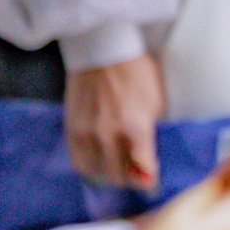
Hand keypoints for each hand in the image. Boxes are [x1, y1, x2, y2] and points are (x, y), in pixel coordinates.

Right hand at [65, 54, 163, 190]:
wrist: (104, 50)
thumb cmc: (138, 72)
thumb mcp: (157, 102)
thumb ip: (154, 134)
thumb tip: (150, 160)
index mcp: (136, 128)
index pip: (144, 171)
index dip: (151, 179)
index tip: (153, 180)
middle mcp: (109, 135)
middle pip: (119, 176)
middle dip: (131, 180)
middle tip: (137, 175)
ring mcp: (88, 133)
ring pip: (97, 173)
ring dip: (109, 176)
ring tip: (118, 170)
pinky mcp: (72, 129)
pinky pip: (78, 161)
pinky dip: (90, 167)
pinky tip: (98, 163)